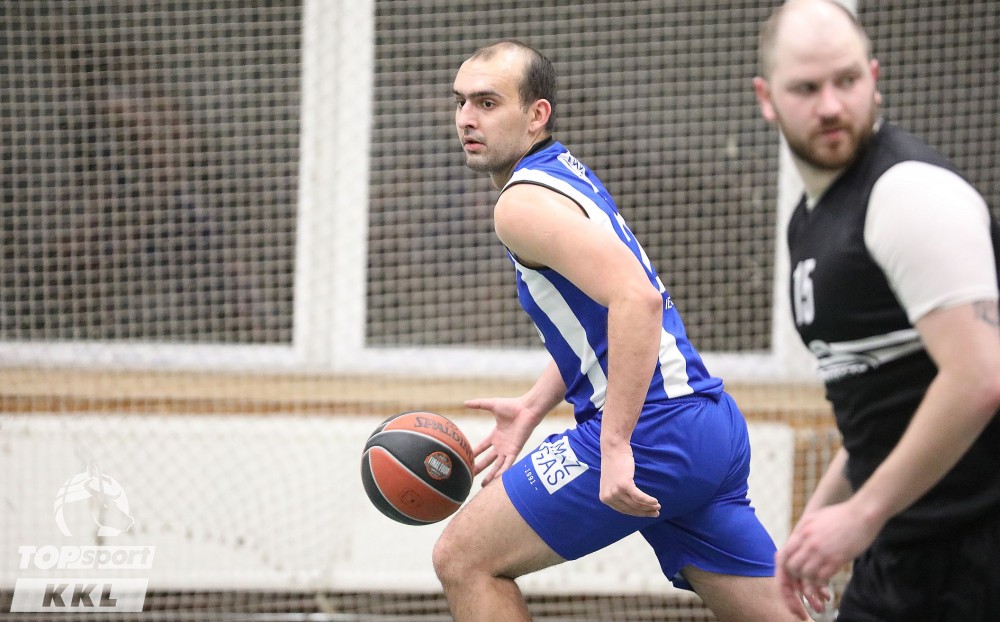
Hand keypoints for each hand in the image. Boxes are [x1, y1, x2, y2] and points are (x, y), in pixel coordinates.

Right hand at [465, 397, 541, 485]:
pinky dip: (502, 472)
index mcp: (496, 435)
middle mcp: (501, 444)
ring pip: (498, 466)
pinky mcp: (515, 450)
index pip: (481, 447)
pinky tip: (496, 480)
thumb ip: (478, 404)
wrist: (527, 408)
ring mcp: (508, 449)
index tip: (465, 460)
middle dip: (479, 468)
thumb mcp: (491, 405)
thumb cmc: (512, 405)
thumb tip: (464, 403)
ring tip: (482, 485)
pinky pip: (508, 464)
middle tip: (470, 477)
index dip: (474, 454)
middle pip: (488, 460)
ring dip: (490, 475)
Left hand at [598, 444, 660, 517]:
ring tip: (657, 507)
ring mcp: (615, 491)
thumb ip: (618, 495)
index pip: (624, 510)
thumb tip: (633, 506)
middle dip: (644, 512)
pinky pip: (639, 497)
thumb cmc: (615, 464)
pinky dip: (648, 500)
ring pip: (635, 504)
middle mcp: (608, 497)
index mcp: (605, 498)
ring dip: (648, 507)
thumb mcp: (613, 483)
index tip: (647, 514)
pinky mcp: (624, 485)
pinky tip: (655, 502)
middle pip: (630, 509)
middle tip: (655, 513)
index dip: (637, 513)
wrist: (614, 449)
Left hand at [775, 501, 880, 616]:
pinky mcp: (836, 558)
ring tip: (816, 585)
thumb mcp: (815, 518)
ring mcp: (821, 551)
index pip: (782, 556)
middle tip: (804, 583)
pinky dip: (821, 584)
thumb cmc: (841, 515)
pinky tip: (826, 584)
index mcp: (801, 532)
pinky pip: (822, 578)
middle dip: (796, 578)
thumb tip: (795, 543)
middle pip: (791, 568)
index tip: (789, 577)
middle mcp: (808, 542)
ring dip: (809, 583)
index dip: (783, 569)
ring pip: (805, 575)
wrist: (863, 513)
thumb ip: (803, 531)